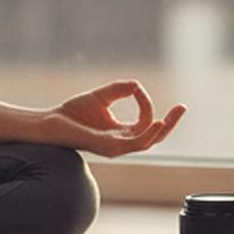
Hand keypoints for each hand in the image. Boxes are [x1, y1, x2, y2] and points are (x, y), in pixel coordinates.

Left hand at [47, 80, 184, 157]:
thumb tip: (137, 85)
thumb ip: (121, 90)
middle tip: (182, 108)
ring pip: (145, 144)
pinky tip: (155, 123)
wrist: (51, 121)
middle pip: (153, 138)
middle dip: (170, 125)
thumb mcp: (103, 96)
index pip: (145, 124)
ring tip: (167, 119)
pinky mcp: (107, 147)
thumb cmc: (73, 112)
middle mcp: (121, 143)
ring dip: (159, 132)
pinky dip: (146, 135)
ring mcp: (115, 147)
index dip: (146, 105)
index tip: (138, 89)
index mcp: (121, 134)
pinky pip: (132, 144)